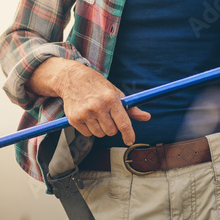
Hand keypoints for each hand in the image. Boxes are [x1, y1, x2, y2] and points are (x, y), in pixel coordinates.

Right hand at [31, 59, 149, 144]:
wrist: (72, 78)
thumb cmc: (97, 86)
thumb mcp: (115, 93)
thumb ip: (131, 108)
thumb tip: (146, 117)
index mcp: (111, 99)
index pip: (123, 123)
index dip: (128, 134)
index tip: (130, 141)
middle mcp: (97, 106)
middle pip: (111, 131)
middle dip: (111, 127)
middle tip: (107, 116)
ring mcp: (84, 113)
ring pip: (99, 134)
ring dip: (100, 128)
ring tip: (96, 115)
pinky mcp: (74, 118)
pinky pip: (87, 134)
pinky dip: (89, 129)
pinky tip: (86, 116)